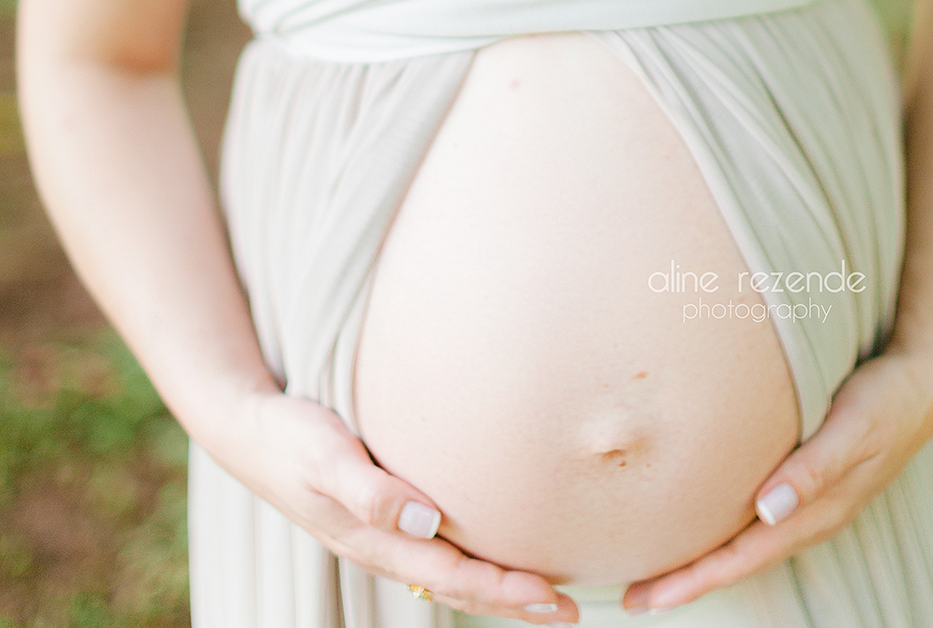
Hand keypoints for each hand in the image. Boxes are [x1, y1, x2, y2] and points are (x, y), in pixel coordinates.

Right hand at [208, 385, 578, 621]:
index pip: (453, 576)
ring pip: (452, 576)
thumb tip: (425, 521)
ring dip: (500, 589)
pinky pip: (438, 553)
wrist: (251, 431)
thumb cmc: (292, 437)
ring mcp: (385, 537)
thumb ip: (371, 491)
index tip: (551, 597)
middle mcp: (386, 548)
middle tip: (574, 612)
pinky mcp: (385, 518)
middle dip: (516, 602)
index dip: (503, 590)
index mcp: (376, 541)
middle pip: (461, 588)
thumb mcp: (326, 456)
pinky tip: (496, 553)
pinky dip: (475, 563)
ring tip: (550, 597)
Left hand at [620, 350, 932, 614]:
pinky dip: (722, 530)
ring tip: (655, 571)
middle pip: (738, 560)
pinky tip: (701, 523)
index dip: (696, 579)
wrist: (922, 384)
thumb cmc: (884, 401)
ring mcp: (806, 504)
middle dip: (686, 581)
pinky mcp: (804, 483)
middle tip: (632, 598)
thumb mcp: (854, 428)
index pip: (744, 557)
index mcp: (816, 513)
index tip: (650, 598)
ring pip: (745, 543)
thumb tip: (768, 511)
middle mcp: (807, 518)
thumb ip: (814, 468)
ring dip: (701, 560)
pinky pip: (755, 520)